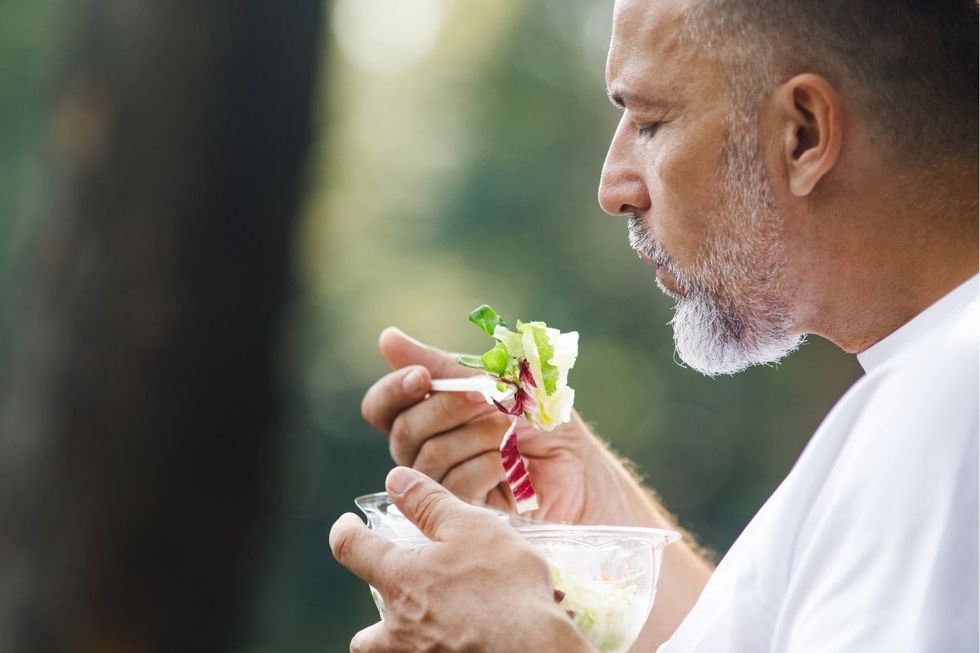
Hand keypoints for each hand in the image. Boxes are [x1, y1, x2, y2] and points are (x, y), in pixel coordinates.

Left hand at [330, 467, 592, 652]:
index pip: (350, 549)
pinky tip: (465, 644)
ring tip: (435, 633)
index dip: (345, 531)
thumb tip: (395, 479)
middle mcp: (399, 629)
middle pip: (364, 638)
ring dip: (404, 647)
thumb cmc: (505, 586)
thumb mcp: (471, 528)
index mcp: (400, 580)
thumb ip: (429, 503)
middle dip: (374, 628)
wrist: (535, 652)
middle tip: (404, 612)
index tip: (347, 524)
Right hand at [360, 328, 670, 526]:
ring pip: (429, 457)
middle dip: (447, 408)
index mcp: (429, 417)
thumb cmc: (544, 424)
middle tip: (487, 399)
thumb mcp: (499, 382)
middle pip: (403, 430)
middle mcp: (426, 452)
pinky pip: (454, 484)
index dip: (394, 390)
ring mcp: (442, 487)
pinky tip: (512, 466)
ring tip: (511, 432)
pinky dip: (487, 466)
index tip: (423, 377)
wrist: (584, 474)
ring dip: (477, 435)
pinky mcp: (463, 514)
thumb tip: (386, 338)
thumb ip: (444, 366)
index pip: (383, 407)